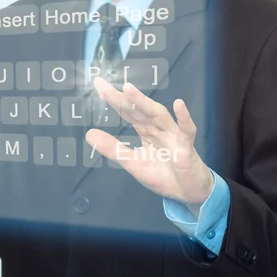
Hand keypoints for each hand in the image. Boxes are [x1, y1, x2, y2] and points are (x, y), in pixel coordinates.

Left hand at [86, 77, 213, 213]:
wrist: (187, 192)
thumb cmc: (163, 175)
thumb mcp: (132, 163)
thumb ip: (113, 148)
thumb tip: (89, 134)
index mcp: (145, 131)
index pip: (128, 112)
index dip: (114, 99)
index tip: (98, 84)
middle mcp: (158, 129)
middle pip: (139, 110)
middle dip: (122, 97)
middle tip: (103, 84)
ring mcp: (173, 136)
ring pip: (158, 115)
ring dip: (144, 102)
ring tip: (128, 90)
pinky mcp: (187, 147)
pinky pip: (187, 130)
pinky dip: (184, 118)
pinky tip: (178, 105)